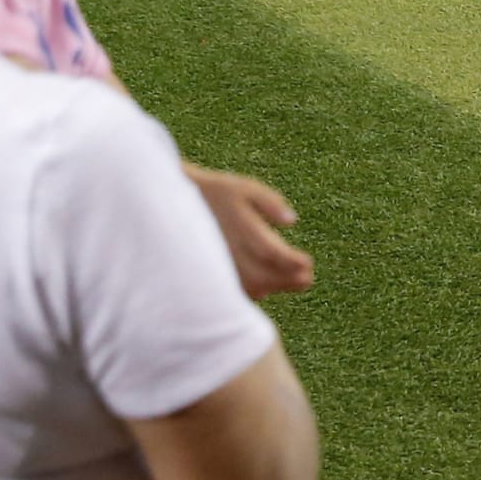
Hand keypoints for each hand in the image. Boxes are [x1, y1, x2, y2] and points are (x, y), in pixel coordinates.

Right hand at [190, 166, 315, 298]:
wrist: (173, 204)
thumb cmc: (214, 193)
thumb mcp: (243, 188)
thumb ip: (269, 202)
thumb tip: (292, 220)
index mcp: (240, 229)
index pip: (272, 253)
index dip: (293, 262)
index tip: (307, 262)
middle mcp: (230, 251)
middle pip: (264, 276)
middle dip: (289, 280)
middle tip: (307, 278)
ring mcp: (218, 265)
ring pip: (250, 287)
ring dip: (274, 287)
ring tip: (294, 282)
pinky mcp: (209, 273)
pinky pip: (234, 290)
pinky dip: (254, 291)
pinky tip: (266, 285)